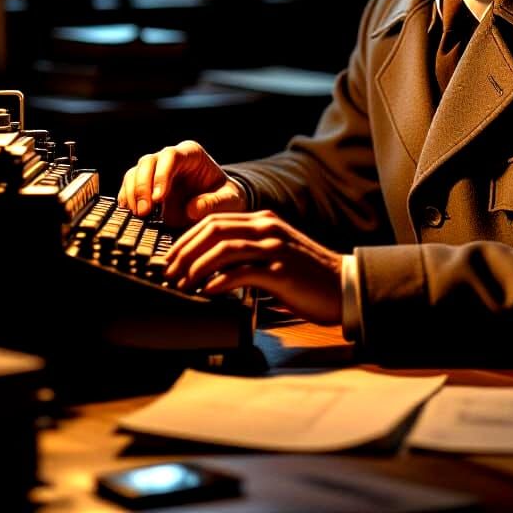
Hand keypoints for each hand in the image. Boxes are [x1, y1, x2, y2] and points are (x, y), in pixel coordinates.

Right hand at [117, 141, 246, 223]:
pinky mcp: (146, 186)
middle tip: (145, 211)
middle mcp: (171, 158)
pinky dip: (127, 198)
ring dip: (132, 193)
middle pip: (148, 162)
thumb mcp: (230, 201)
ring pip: (135, 172)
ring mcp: (156, 171)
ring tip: (139, 215)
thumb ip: (215, 203)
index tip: (158, 198)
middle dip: (142, 186)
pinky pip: (129, 186)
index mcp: (192, 154)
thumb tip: (192, 208)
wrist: (217, 205)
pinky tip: (130, 212)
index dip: (161, 175)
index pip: (171, 156)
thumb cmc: (225, 198)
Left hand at [165, 211, 343, 324]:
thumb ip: (248, 253)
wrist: (344, 286)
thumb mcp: (275, 254)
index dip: (187, 238)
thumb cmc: (307, 276)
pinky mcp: (281, 270)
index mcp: (264, 220)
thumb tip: (211, 269)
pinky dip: (219, 282)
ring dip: (196, 267)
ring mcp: (275, 248)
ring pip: (223, 249)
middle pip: (213, 230)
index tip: (171, 257)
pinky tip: (207, 292)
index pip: (215, 220)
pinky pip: (241, 272)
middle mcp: (267, 228)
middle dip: (185, 251)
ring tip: (183, 284)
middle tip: (169, 271)